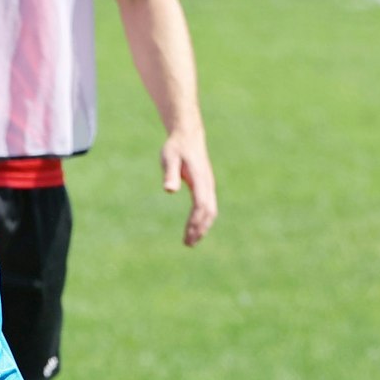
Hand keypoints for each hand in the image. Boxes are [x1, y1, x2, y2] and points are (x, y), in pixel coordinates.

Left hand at [162, 131, 217, 246]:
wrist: (187, 135)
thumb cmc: (176, 147)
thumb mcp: (169, 158)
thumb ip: (170, 173)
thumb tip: (169, 190)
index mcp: (200, 179)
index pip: (201, 205)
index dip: (195, 221)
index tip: (187, 235)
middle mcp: (208, 184)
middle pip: (209, 211)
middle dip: (200, 229)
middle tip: (188, 244)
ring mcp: (208, 185)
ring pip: (211, 210)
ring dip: (203, 227)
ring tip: (191, 242)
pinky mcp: (206, 186)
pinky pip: (208, 206)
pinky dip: (203, 219)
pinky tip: (194, 228)